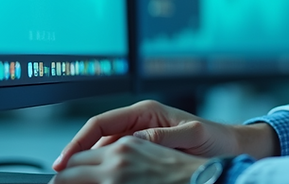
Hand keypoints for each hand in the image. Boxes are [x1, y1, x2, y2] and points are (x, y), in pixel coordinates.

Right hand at [53, 99, 278, 171]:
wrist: (229, 145)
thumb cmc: (214, 138)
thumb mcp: (192, 135)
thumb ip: (164, 137)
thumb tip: (137, 140)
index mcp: (146, 113)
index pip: (101, 124)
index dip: (78, 141)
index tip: (63, 162)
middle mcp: (139, 121)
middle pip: (96, 137)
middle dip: (75, 156)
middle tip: (58, 179)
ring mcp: (140, 134)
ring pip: (103, 150)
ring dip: (88, 165)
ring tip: (73, 182)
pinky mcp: (144, 147)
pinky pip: (116, 157)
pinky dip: (104, 170)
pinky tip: (98, 183)